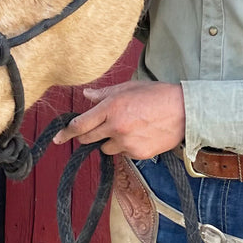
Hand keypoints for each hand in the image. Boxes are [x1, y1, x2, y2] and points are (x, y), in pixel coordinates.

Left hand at [52, 81, 185, 158]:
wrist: (185, 111)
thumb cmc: (157, 95)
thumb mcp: (128, 88)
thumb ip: (104, 94)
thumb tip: (86, 95)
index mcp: (111, 107)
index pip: (80, 125)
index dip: (66, 133)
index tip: (57, 138)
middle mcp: (116, 126)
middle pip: (88, 139)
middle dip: (88, 136)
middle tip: (98, 129)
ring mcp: (127, 142)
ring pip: (106, 148)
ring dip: (110, 142)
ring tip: (128, 128)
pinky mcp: (138, 154)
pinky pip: (123, 154)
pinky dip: (127, 147)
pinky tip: (140, 135)